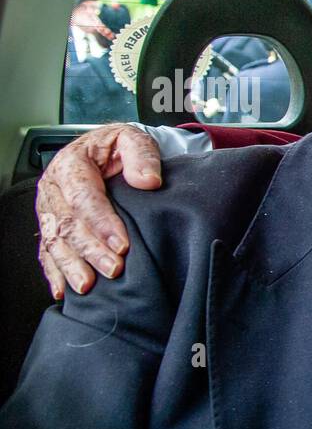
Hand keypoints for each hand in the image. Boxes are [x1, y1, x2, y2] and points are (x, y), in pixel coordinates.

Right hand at [35, 124, 161, 298]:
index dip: (101, 223)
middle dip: (90, 250)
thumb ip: (141, 155)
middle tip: (114, 269)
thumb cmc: (118, 148)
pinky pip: (46, 250)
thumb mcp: (132, 139)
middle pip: (67, 223)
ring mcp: (49, 208)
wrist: (105, 150)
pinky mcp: (50, 224)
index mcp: (71, 164)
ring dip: (71, 265)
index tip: (122, 244)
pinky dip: (53, 271)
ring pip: (54, 240)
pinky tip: (62, 288)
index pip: (83, 197)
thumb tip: (148, 180)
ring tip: (87, 285)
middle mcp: (54, 188)